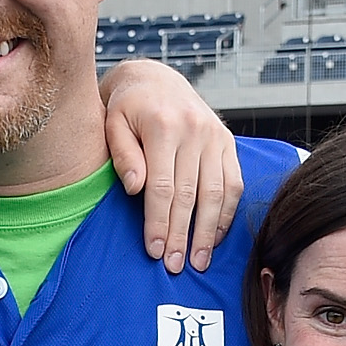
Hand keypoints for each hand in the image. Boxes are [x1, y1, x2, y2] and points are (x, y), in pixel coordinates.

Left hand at [101, 60, 242, 274]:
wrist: (155, 79)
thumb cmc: (127, 108)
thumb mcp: (112, 124)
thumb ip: (123, 155)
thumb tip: (136, 187)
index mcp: (163, 125)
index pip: (162, 186)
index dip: (159, 222)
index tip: (154, 251)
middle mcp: (195, 130)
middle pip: (191, 194)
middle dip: (183, 235)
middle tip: (175, 266)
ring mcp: (215, 136)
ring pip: (217, 192)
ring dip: (208, 232)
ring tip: (199, 261)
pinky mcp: (228, 141)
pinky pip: (233, 183)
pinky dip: (226, 214)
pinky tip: (214, 237)